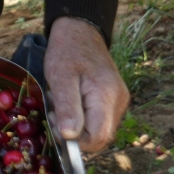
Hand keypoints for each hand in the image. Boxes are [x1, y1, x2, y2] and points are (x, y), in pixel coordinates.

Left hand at [44, 16, 129, 152]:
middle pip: (100, 137)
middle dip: (75, 134)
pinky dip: (83, 119)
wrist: (81, 31)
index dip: (76, 142)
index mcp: (106, 96)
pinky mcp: (114, 100)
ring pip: (99, 130)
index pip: (98, 137)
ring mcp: (119, 102)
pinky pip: (99, 120)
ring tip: (61, 104)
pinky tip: (70, 102)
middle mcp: (119, 102)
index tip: (56, 125)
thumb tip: (70, 136)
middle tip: (55, 113)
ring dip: (78, 126)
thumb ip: (67, 107)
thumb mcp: (60, 77)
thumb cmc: (67, 51)